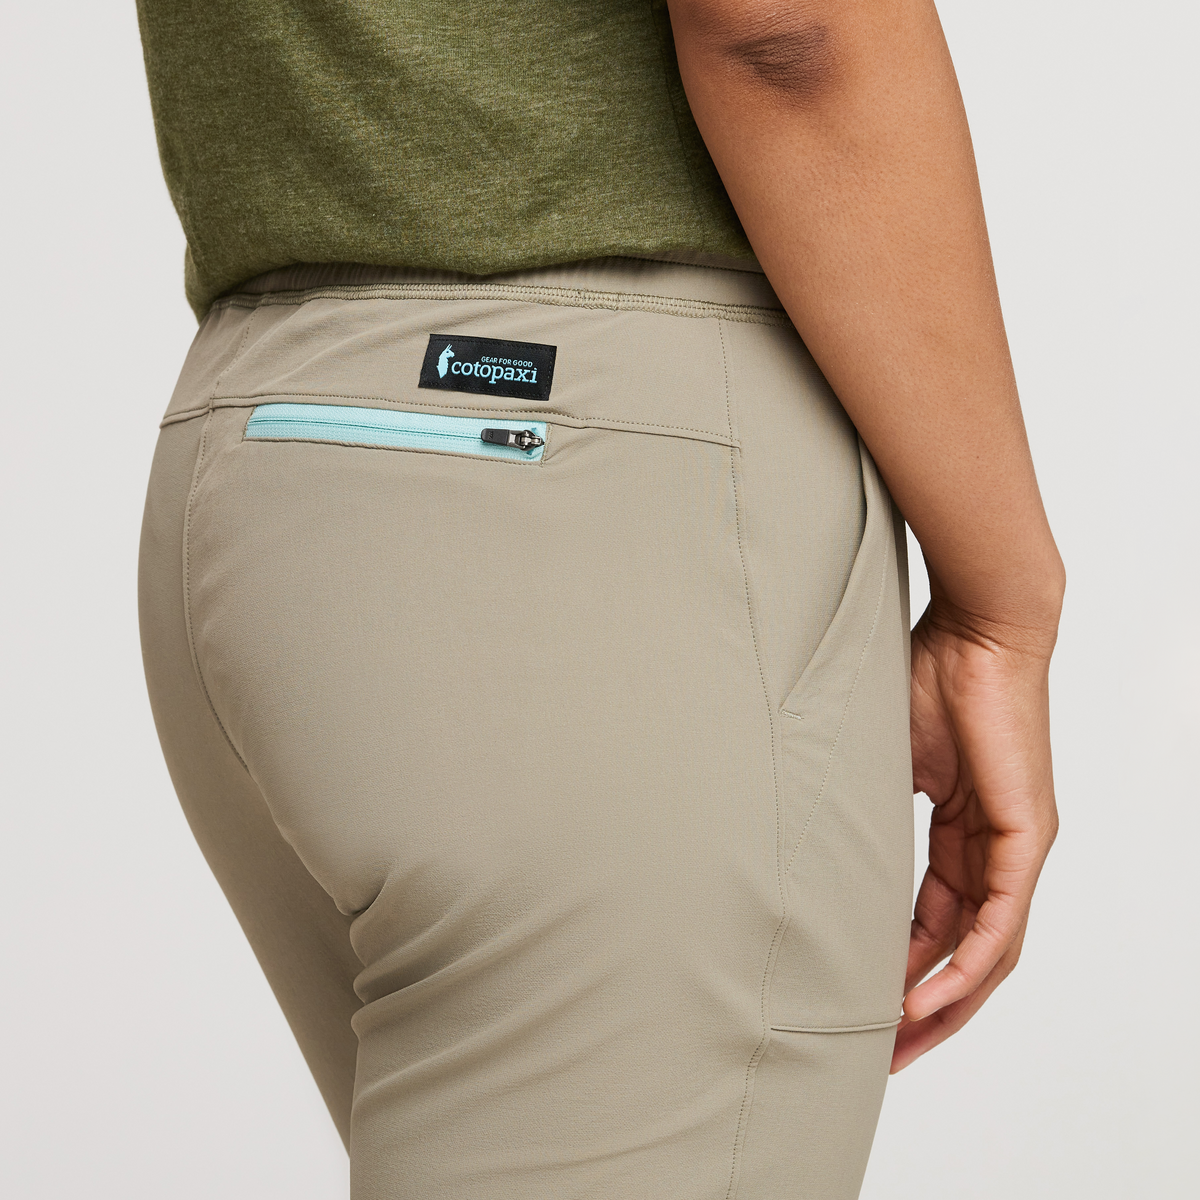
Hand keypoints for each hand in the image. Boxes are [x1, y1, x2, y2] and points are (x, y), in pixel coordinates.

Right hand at [892, 596, 1059, 1071]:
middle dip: (924, 1007)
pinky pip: (999, 922)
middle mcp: (997, 848)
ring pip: (987, 950)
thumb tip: (815, 847)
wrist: (976, 627)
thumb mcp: (883, 762)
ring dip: (944, 1003)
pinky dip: (966, 966)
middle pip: (966, 951)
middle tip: (880, 1053)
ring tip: (897, 1045)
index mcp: (964, 831)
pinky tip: (928, 1001)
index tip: (861, 1003)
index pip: (935, 920)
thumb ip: (864, 812)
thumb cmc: (926, 674)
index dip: (900, 967)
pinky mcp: (1027, 836)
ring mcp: (1016, 845)